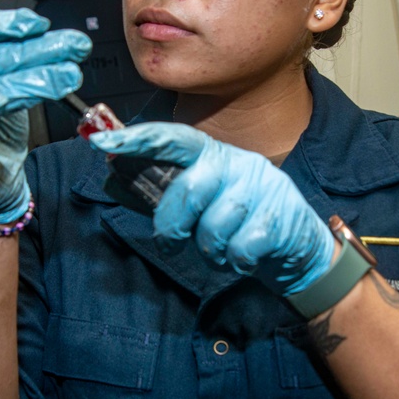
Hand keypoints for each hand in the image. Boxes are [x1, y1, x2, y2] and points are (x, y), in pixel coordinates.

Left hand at [90, 123, 334, 296]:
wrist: (298, 249)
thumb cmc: (239, 225)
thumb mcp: (200, 207)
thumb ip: (161, 194)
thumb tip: (112, 178)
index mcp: (214, 155)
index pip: (173, 138)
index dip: (138, 138)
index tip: (101, 140)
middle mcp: (239, 163)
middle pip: (191, 187)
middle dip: (173, 224)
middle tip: (172, 244)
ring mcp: (264, 188)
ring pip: (215, 223)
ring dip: (210, 250)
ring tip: (222, 250)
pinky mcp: (282, 217)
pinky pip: (241, 247)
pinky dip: (236, 261)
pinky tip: (245, 257)